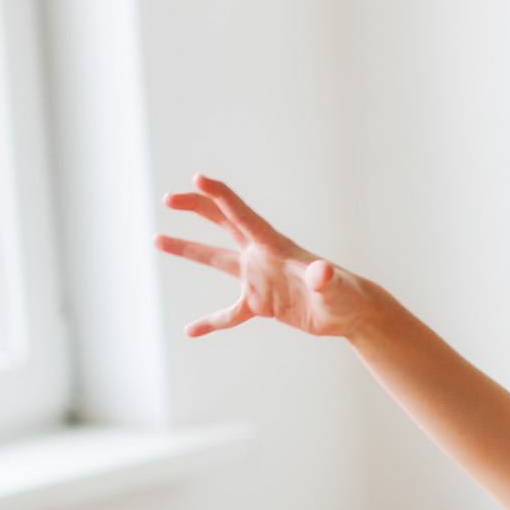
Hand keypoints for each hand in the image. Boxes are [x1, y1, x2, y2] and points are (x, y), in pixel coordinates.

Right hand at [153, 175, 373, 336]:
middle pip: (223, 224)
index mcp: (275, 246)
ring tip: (156, 239)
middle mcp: (261, 257)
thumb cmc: (346, 295)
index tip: (196, 179)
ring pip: (216, 260)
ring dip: (188, 249)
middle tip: (169, 198)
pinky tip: (191, 331)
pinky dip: (211, 322)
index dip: (219, 196)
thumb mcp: (335, 288)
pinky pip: (229, 313)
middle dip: (197, 208)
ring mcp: (259, 278)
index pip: (242, 215)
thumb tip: (321, 272)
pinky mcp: (261, 303)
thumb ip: (325, 278)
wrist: (352, 313)